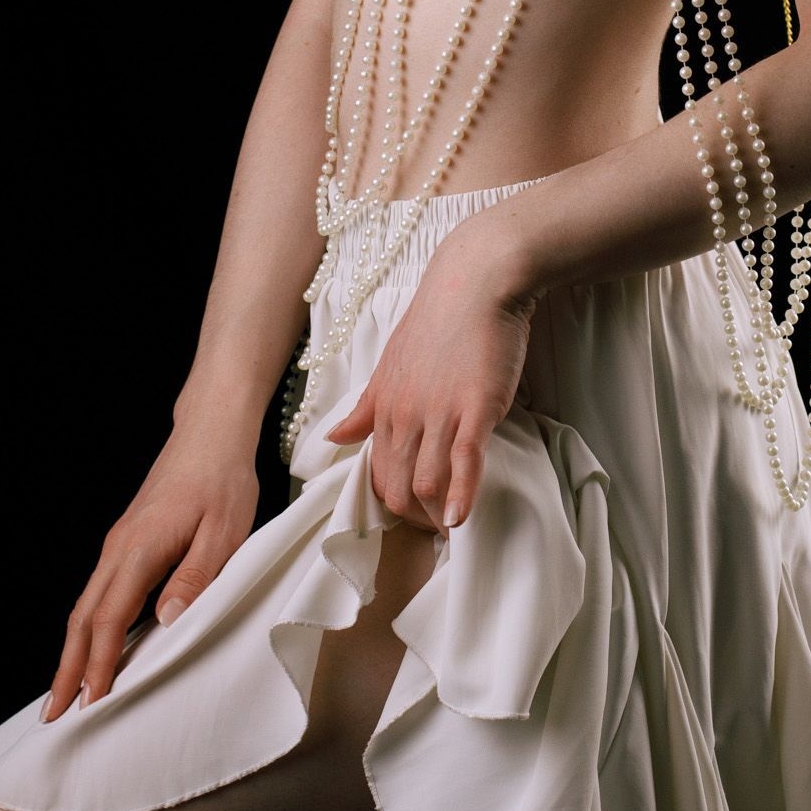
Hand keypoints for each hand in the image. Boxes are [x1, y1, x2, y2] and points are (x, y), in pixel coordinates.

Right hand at [43, 426, 260, 719]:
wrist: (210, 432)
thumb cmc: (222, 481)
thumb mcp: (223, 532)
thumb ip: (194, 578)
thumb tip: (165, 623)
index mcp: (140, 549)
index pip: (109, 619)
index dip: (98, 665)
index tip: (89, 704)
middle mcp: (119, 548)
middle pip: (82, 618)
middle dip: (67, 668)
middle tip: (53, 715)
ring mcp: (119, 543)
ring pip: (85, 605)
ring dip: (73, 650)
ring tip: (66, 691)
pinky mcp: (127, 541)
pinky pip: (99, 591)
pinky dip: (88, 625)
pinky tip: (92, 645)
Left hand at [322, 216, 536, 534]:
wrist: (477, 279)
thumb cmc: (441, 318)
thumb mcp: (393, 363)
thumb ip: (366, 407)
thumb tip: (333, 439)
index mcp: (384, 404)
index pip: (376, 471)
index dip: (391, 501)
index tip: (409, 516)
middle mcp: (405, 413)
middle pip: (397, 484)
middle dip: (412, 517)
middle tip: (432, 531)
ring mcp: (440, 412)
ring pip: (426, 480)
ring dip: (435, 514)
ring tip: (449, 528)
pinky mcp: (475, 408)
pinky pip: (463, 462)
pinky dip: (460, 495)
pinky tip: (459, 518)